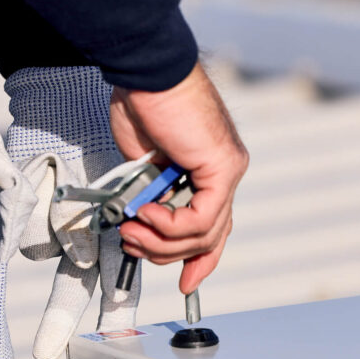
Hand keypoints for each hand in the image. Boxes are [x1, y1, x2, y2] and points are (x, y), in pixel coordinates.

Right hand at [111, 63, 248, 294]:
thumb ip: (153, 196)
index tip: (186, 284)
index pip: (215, 226)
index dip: (200, 259)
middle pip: (209, 237)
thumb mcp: (145, 166)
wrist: (147, 74)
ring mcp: (228, 170)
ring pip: (203, 233)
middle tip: (133, 244)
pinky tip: (146, 214)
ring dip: (160, 241)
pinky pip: (199, 219)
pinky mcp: (223, 168)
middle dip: (168, 253)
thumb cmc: (142, 105)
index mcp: (210, 170)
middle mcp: (226, 172)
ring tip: (131, 229)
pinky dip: (169, 225)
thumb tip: (143, 228)